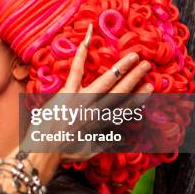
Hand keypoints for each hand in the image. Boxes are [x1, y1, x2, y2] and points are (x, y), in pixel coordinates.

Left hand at [51, 23, 153, 162]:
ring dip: (122, 67)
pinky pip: (77, 70)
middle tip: (147, 66)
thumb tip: (112, 141)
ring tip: (134, 56)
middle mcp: (96, 110)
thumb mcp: (87, 153)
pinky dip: (82, 54)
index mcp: (101, 123)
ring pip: (106, 80)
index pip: (124, 108)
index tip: (149, 88)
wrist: (45, 151)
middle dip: (135, 78)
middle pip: (120, 91)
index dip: (138, 98)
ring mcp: (82, 100)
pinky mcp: (67, 93)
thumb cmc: (63, 154)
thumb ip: (101, 145)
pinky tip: (87, 39)